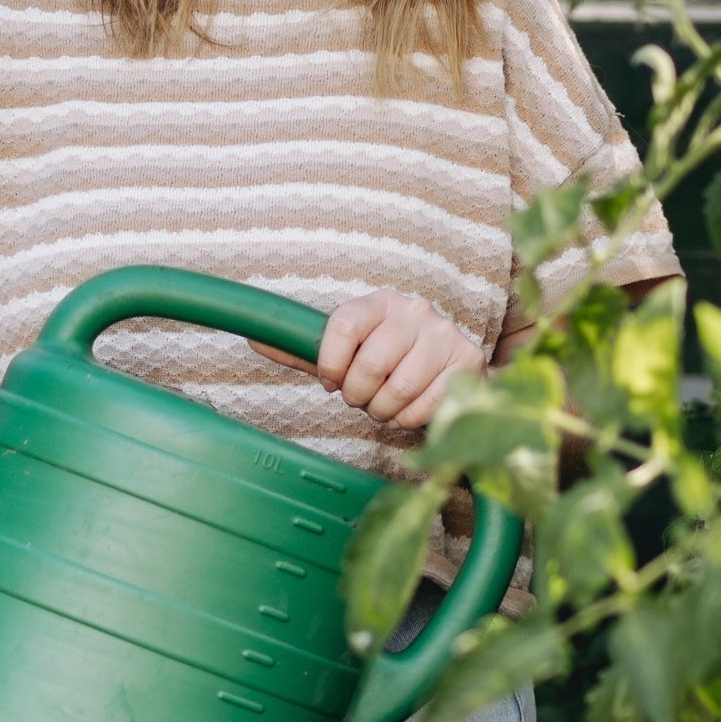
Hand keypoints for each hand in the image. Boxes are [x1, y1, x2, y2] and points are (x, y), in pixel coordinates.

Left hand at [256, 289, 481, 429]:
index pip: (344, 326)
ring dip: (383, 411)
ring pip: (396, 391)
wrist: (447, 368)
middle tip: (362, 397)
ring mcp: (443, 335)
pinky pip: (423, 408)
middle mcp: (414, 311)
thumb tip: (254, 339)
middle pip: (369, 366)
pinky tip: (409, 407)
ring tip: (385, 403)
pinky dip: (408, 420)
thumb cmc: (388, 361)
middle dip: (358, 395)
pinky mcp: (466, 363)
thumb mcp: (346, 352)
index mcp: (379, 302)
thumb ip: (304, 350)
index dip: (330, 364)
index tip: (331, 381)